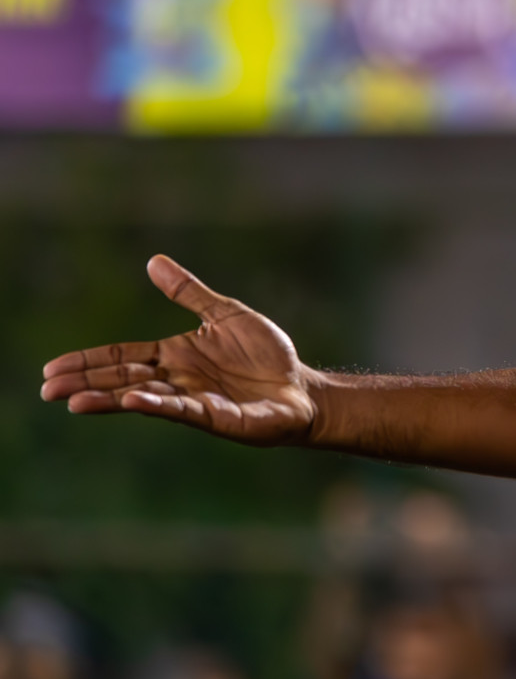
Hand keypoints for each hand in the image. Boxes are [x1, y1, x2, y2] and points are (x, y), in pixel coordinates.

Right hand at [40, 255, 320, 445]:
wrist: (303, 388)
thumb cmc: (268, 356)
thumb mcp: (226, 314)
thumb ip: (189, 293)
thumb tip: (153, 261)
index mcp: (175, 356)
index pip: (122, 358)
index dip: (89, 362)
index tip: (52, 369)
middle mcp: (179, 380)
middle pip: (123, 381)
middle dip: (86, 384)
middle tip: (49, 390)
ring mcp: (197, 401)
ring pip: (146, 399)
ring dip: (112, 400)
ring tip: (77, 402)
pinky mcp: (219, 417)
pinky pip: (185, 410)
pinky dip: (160, 405)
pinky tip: (135, 401)